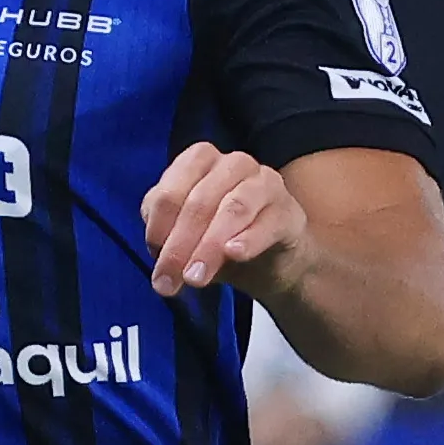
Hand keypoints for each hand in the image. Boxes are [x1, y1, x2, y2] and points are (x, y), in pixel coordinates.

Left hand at [141, 143, 311, 300]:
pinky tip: (234, 255)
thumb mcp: (184, 236)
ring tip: (195, 278)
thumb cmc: (220, 239)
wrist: (272, 262)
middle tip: (168, 283)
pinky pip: (267, 223)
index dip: (158, 229)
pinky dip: (248, 240)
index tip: (154, 263)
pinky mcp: (289, 210)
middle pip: (199, 201)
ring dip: (209, 246)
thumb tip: (158, 252)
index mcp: (199, 161)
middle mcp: (232, 164)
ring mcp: (265, 182)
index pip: (170, 191)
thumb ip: (165, 236)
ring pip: (233, 208)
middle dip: (180, 246)